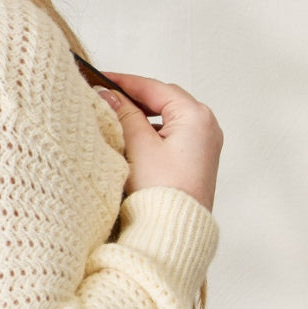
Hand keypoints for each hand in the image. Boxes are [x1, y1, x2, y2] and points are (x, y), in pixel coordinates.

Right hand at [96, 73, 222, 211]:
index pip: (155, 88)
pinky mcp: (197, 160)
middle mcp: (206, 126)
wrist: (176, 230)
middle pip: (164, 99)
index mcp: (196, 116)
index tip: (101, 78)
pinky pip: (173, 134)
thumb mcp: (139, 146)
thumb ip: (124, 114)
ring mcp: (204, 144)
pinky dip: (153, 131)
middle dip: (134, 97)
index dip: (125, 82)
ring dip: (143, 115)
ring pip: (168, 117)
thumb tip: (109, 95)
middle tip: (105, 96)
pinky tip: (133, 136)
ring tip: (115, 116)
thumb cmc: (163, 192)